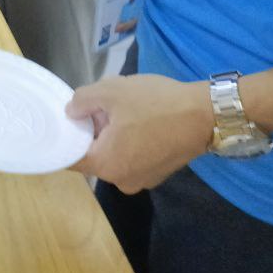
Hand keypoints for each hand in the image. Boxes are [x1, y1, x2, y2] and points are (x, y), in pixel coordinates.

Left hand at [67, 75, 214, 193]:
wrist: (206, 115)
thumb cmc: (155, 103)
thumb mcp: (110, 91)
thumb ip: (82, 101)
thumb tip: (71, 112)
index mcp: (106, 166)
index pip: (70, 158)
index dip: (66, 137)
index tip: (68, 119)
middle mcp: (122, 181)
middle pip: (94, 156)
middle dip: (94, 131)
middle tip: (102, 106)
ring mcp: (143, 180)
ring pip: (115, 155)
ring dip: (113, 135)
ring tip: (125, 109)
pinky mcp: (159, 173)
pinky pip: (133, 157)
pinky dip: (130, 142)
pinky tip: (141, 120)